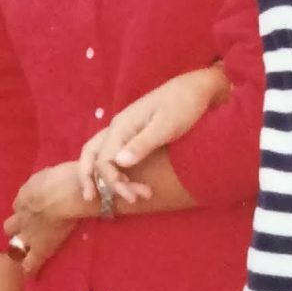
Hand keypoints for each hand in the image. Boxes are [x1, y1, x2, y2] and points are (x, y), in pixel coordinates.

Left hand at [3, 162, 88, 276]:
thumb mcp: (53, 173)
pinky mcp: (39, 247)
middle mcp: (22, 215)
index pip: (19, 205)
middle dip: (16, 228)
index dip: (24, 210)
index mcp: (25, 195)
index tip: (31, 212)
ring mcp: (28, 232)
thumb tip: (58, 177)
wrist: (66, 194)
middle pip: (10, 226)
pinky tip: (30, 274)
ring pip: (15, 245)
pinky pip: (30, 262)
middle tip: (24, 232)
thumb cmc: (66, 177)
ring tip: (25, 253)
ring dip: (20, 247)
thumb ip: (50, 179)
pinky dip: (30, 268)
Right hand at [77, 66, 225, 204]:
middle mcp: (118, 127)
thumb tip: (119, 163)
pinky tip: (127, 181)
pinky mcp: (134, 132)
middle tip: (125, 202)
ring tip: (126, 196)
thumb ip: (142, 144)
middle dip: (101, 183)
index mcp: (122, 126)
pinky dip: (115, 170)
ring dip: (107, 178)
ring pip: (100, 155)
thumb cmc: (184, 106)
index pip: (104, 160)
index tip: (132, 196)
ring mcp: (124, 129)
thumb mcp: (166, 126)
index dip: (113, 182)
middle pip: (94, 158)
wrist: (196, 88)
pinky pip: (113, 153)